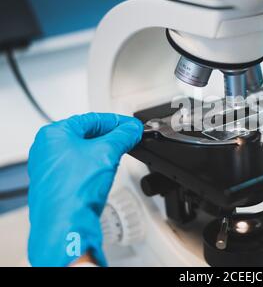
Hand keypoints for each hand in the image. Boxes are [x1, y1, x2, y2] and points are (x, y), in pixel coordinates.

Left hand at [28, 113, 142, 265]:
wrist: (66, 225)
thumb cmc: (74, 190)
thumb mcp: (107, 153)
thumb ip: (122, 137)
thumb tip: (132, 130)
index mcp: (53, 135)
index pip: (91, 119)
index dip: (116, 121)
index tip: (131, 126)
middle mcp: (46, 150)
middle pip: (86, 135)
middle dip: (110, 136)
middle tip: (129, 137)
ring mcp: (50, 169)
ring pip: (82, 152)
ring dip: (103, 151)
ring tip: (120, 152)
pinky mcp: (57, 185)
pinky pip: (78, 168)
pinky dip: (94, 166)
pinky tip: (106, 170)